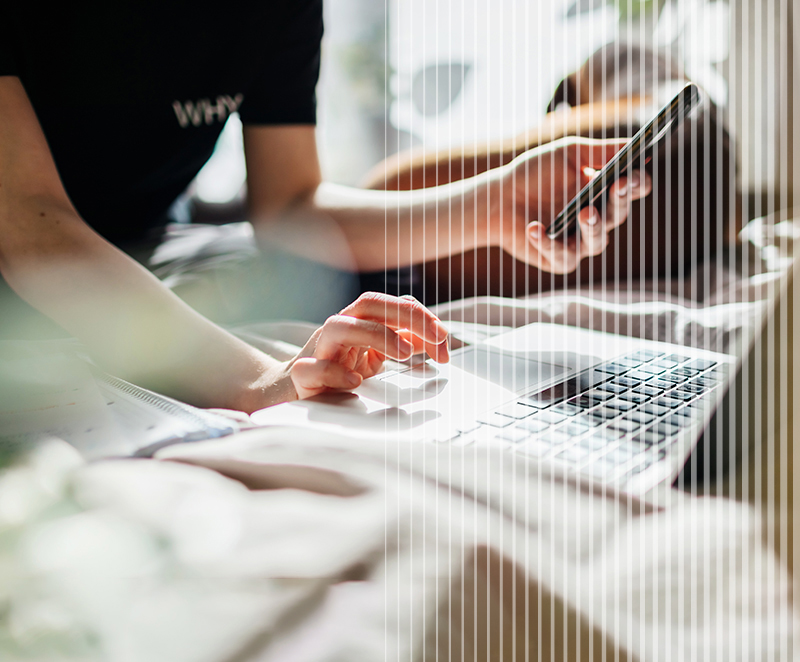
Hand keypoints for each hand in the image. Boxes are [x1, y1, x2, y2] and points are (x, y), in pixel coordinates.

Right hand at [287, 292, 449, 399]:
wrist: (293, 391)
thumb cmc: (337, 370)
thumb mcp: (375, 355)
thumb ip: (402, 343)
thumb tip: (436, 340)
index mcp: (357, 321)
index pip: (390, 304)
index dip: (420, 316)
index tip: (444, 338)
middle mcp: (338, 328)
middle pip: (369, 305)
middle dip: (406, 316)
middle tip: (436, 339)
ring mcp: (318, 349)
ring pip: (339, 327)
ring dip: (376, 335)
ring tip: (405, 353)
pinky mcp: (302, 375)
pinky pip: (313, 368)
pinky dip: (334, 371)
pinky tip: (355, 381)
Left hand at [494, 137, 651, 273]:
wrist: (499, 198)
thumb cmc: (534, 174)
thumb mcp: (567, 155)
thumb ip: (599, 151)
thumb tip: (635, 143)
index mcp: (604, 191)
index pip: (633, 188)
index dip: (637, 182)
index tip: (631, 174)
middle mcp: (597, 219)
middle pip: (618, 214)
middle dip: (620, 201)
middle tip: (617, 186)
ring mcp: (579, 242)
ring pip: (597, 241)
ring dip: (593, 227)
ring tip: (585, 212)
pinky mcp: (559, 259)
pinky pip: (562, 256)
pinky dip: (547, 242)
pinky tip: (535, 227)